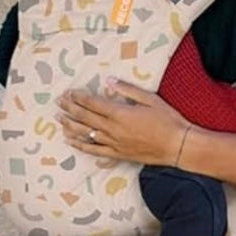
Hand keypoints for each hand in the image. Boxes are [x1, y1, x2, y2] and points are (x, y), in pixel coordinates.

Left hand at [58, 79, 190, 166]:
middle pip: (86, 118)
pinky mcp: (118, 155)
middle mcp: (113, 129)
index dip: (79, 98)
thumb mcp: (150, 99)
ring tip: (59, 120)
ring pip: (86, 135)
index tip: (69, 93)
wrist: (177, 145)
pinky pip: (95, 151)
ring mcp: (114, 144)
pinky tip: (72, 142)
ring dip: (71, 126)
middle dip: (70, 109)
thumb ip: (128, 90)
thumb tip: (110, 80)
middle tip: (58, 102)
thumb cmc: (167, 120)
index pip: (93, 104)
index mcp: (120, 113)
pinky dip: (81, 146)